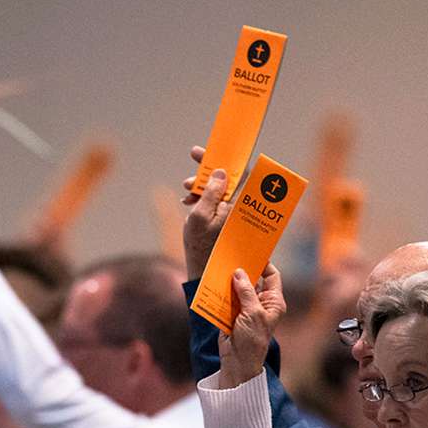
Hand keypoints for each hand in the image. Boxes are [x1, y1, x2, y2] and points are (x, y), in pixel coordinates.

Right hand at [182, 156, 229, 280]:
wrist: (205, 274)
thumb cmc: (201, 248)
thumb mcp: (200, 217)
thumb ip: (210, 192)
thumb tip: (221, 173)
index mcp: (239, 205)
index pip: (239, 173)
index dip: (222, 159)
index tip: (203, 153)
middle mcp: (241, 208)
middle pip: (229, 180)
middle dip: (208, 173)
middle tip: (191, 172)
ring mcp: (235, 215)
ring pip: (221, 191)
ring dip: (202, 187)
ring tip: (186, 192)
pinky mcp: (228, 222)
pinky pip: (219, 202)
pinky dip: (204, 199)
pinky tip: (190, 202)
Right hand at [217, 265, 285, 388]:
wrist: (238, 362)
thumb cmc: (252, 340)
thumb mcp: (252, 313)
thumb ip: (246, 291)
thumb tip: (239, 272)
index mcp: (273, 302)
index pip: (272, 276)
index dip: (264, 264)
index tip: (253, 252)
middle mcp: (261, 303)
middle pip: (253, 280)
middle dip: (243, 269)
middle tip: (233, 255)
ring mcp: (246, 308)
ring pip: (238, 288)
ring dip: (230, 280)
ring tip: (221, 265)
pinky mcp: (232, 313)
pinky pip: (226, 298)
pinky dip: (221, 291)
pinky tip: (214, 281)